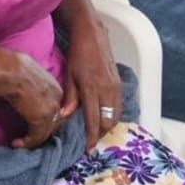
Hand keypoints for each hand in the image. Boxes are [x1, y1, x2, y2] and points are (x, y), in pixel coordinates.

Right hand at [2, 52, 68, 149]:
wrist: (11, 71)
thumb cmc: (14, 67)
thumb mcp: (30, 74)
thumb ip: (34, 83)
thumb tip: (25, 86)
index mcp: (56, 88)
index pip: (55, 109)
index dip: (45, 118)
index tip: (32, 122)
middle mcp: (57, 100)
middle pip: (54, 122)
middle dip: (42, 131)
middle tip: (28, 136)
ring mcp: (51, 111)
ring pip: (46, 132)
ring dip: (32, 140)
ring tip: (20, 143)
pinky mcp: (41, 120)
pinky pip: (35, 138)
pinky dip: (26, 143)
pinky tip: (16, 143)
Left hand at [62, 23, 122, 149]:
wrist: (93, 35)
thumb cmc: (78, 55)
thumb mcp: (69, 76)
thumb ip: (70, 98)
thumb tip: (64, 117)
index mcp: (92, 89)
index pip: (94, 120)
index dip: (92, 137)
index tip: (88, 149)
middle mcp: (107, 89)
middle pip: (108, 122)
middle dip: (100, 134)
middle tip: (90, 140)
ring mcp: (116, 86)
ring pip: (116, 115)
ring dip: (107, 126)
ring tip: (96, 131)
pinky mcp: (120, 83)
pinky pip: (119, 106)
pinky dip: (113, 115)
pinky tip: (104, 117)